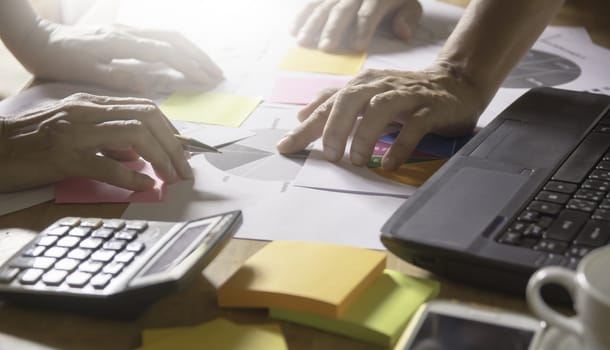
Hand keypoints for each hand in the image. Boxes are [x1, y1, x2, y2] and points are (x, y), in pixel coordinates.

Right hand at [0, 93, 192, 192]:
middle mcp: (86, 113)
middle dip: (174, 144)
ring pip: (134, 135)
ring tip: (172, 176)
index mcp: (91, 105)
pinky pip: (107, 166)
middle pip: (147, 118)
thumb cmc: (32, 142)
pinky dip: (132, 177)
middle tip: (185, 168)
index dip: (171, 130)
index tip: (184, 150)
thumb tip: (139, 155)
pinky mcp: (64, 158)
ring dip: (162, 157)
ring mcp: (75, 134)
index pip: (144, 109)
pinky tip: (144, 186)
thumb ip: (107, 138)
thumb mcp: (74, 131)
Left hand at [18, 21, 222, 91]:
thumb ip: (119, 78)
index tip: (207, 80)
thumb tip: (148, 87)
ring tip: (208, 68)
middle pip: (175, 39)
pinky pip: (160, 37)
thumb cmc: (59, 59)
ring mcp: (128, 30)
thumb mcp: (85, 74)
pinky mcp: (126, 33)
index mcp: (122, 43)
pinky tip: (185, 58)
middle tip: (217, 75)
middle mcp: (129, 33)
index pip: (165, 52)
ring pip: (170, 35)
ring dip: (192, 51)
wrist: (38, 38)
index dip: (189, 66)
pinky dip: (179, 48)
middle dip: (199, 57)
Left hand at [276, 65, 482, 169]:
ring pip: (380, 108)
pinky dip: (400, 146)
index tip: (286, 147)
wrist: (455, 83)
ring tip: (358, 160)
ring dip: (364, 136)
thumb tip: (303, 115)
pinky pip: (414, 126)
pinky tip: (389, 164)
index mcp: (363, 84)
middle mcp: (381, 86)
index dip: (306, 126)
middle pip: (350, 100)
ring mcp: (407, 95)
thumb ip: (336, 103)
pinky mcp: (431, 108)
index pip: (328, 104)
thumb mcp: (368, 95)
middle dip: (335, 128)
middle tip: (330, 156)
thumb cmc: (405, 95)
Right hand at [292, 0, 421, 51]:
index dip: (363, 29)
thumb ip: (408, 17)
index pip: (369, 13)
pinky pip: (312, 4)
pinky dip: (301, 16)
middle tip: (327, 47)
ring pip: (324, 7)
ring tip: (304, 42)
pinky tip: (294, 30)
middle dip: (334, 29)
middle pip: (343, 10)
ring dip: (312, 24)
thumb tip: (402, 33)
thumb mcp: (410, 3)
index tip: (358, 47)